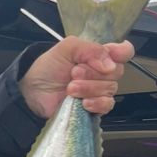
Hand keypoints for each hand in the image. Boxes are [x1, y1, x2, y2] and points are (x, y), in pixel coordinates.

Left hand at [19, 37, 133, 119]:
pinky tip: (83, 103)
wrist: (32, 91)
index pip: (124, 51)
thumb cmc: (48, 68)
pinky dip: (97, 103)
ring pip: (110, 89)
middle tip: (73, 73)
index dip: (121, 53)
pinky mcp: (94, 108)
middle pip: (117, 72)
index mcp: (99, 55)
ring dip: (89, 87)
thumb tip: (109, 64)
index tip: (110, 55)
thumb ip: (89, 49)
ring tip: (70, 88)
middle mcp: (102, 72)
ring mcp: (98, 91)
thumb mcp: (66, 48)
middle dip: (94, 72)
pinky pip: (107, 105)